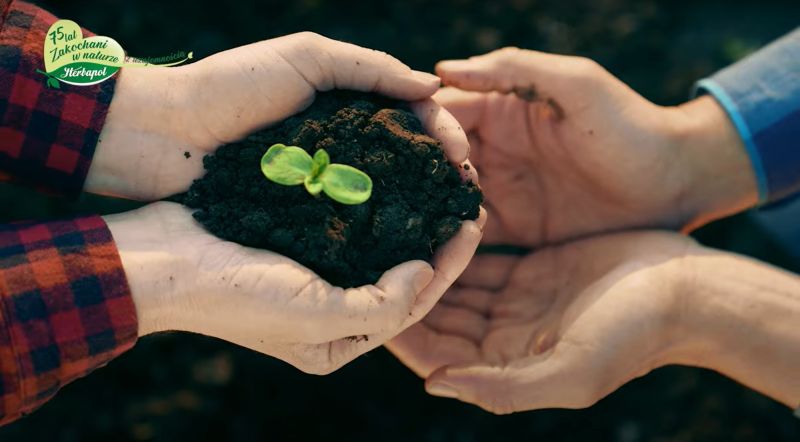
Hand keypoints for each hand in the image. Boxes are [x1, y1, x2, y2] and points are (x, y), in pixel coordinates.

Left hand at [85, 32, 442, 199]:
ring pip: (383, 193)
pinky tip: (400, 241)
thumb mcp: (305, 59)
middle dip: (439, 174)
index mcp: (347, 103)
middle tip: (464, 196)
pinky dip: (376, 228)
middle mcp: (342, 143)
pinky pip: (348, 221)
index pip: (410, 115)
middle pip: (405, 158)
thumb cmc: (231, 87)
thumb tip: (433, 84)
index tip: (461, 156)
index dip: (441, 132)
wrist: (164, 135)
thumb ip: (369, 68)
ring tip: (443, 222)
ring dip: (416, 206)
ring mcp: (322, 180)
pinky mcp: (301, 213)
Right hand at [104, 201, 483, 374]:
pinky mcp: (300, 241)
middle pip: (402, 274)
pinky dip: (376, 201)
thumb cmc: (236, 297)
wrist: (164, 260)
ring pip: (380, 245)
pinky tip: (394, 173)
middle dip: (437, 238)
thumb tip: (424, 272)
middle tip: (468, 195)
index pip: (412, 303)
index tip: (475, 223)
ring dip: (411, 215)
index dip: (449, 265)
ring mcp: (316, 274)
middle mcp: (333, 309)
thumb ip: (379, 307)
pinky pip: (352, 222)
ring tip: (439, 178)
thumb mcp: (314, 319)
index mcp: (340, 339)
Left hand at [388, 231, 698, 412]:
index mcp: (507, 367)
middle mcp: (505, 338)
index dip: (402, 332)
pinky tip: (430, 224)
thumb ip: (502, 388)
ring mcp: (517, 302)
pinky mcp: (531, 269)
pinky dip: (457, 247)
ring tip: (390, 236)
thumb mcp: (572, 372)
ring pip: (457, 287)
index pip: (437, 354)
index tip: (370, 302)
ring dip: (428, 268)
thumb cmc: (635, 335)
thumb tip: (434, 384)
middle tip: (368, 259)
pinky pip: (482, 260)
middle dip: (407, 295)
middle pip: (440, 320)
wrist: (686, 289)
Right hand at [432, 48, 757, 245]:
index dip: (426, 130)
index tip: (427, 157)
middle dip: (413, 175)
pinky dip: (448, 241)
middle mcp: (493, 148)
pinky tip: (431, 255)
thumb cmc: (630, 126)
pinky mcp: (514, 228)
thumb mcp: (578, 85)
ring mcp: (501, 190)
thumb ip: (515, 69)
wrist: (676, 184)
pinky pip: (468, 234)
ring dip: (423, 211)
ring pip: (442, 197)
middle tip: (396, 202)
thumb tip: (445, 70)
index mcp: (501, 109)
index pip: (443, 112)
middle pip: (433, 159)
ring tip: (401, 232)